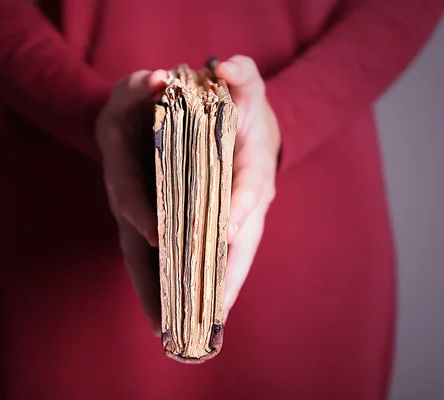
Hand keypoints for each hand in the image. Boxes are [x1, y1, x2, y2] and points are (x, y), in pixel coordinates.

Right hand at [95, 69, 167, 334]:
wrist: (130, 116)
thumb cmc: (138, 100)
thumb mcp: (139, 85)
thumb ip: (144, 84)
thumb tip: (156, 79)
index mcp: (122, 165)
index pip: (130, 192)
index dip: (140, 212)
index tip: (157, 235)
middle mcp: (126, 198)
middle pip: (133, 244)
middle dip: (148, 282)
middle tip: (163, 323)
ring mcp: (137, 215)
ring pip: (143, 260)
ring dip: (157, 295)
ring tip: (171, 331)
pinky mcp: (151, 222)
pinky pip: (156, 259)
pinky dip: (165, 284)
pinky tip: (180, 309)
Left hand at [215, 56, 280, 317]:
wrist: (254, 128)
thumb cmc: (246, 108)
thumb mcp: (245, 84)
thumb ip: (240, 74)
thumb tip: (226, 68)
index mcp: (255, 168)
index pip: (250, 190)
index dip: (239, 208)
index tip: (225, 230)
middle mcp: (250, 201)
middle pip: (243, 242)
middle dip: (229, 274)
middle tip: (213, 309)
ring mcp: (240, 219)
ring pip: (231, 259)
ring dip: (218, 292)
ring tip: (198, 324)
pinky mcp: (226, 228)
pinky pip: (218, 260)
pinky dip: (208, 284)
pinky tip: (188, 308)